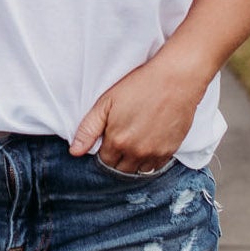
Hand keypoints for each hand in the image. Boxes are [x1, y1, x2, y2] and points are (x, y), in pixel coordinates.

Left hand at [70, 53, 205, 172]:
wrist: (176, 79)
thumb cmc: (140, 85)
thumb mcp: (106, 102)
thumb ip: (88, 129)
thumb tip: (74, 152)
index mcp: (117, 141)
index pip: (104, 161)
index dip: (105, 151)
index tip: (109, 139)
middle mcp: (135, 152)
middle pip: (120, 169)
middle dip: (117, 159)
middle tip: (122, 140)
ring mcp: (154, 153)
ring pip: (138, 171)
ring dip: (133, 162)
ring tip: (135, 144)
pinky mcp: (170, 150)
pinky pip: (156, 167)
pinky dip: (150, 161)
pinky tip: (149, 145)